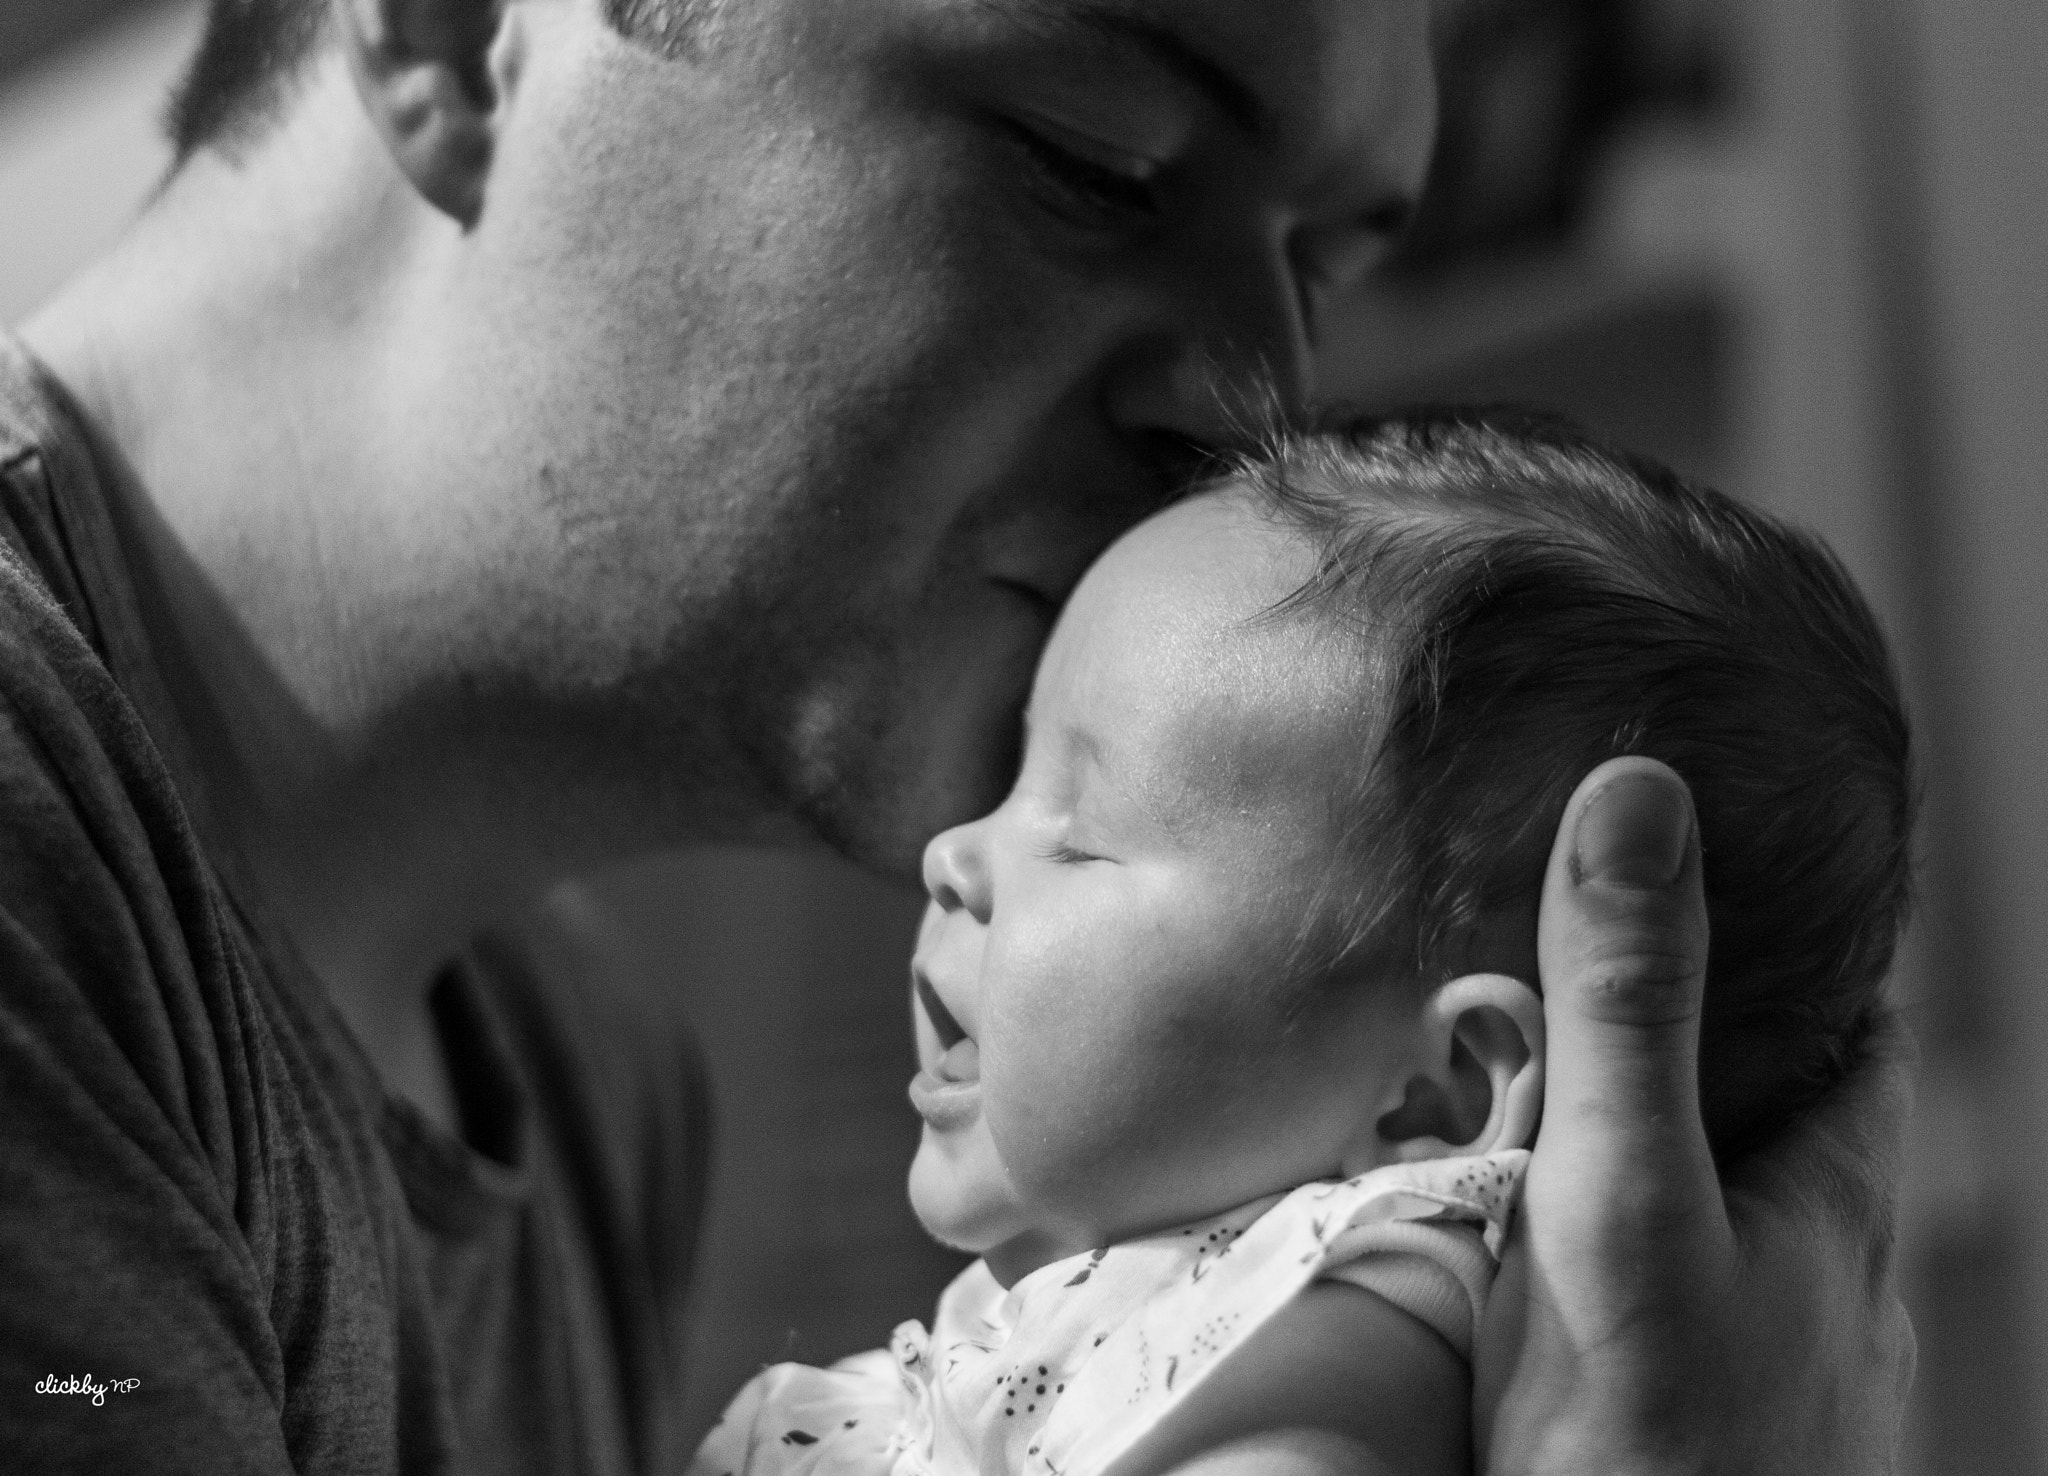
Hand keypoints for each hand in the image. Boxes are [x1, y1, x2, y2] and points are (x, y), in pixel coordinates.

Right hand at [1473, 758, 1915, 1474]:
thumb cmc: (1652, 1446)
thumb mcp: (1629, 1199)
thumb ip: (1629, 1012)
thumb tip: (1640, 789)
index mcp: (1828, 1195)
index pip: (1848, 1023)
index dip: (1801, 934)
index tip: (1724, 852)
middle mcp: (1808, 1274)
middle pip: (1764, 1108)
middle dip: (1686, 1026)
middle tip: (1574, 941)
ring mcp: (1750, 1354)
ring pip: (1695, 1201)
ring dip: (1622, 1133)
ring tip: (1511, 1062)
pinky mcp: (1673, 1414)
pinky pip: (1636, 1278)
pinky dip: (1581, 1226)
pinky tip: (1508, 1235)